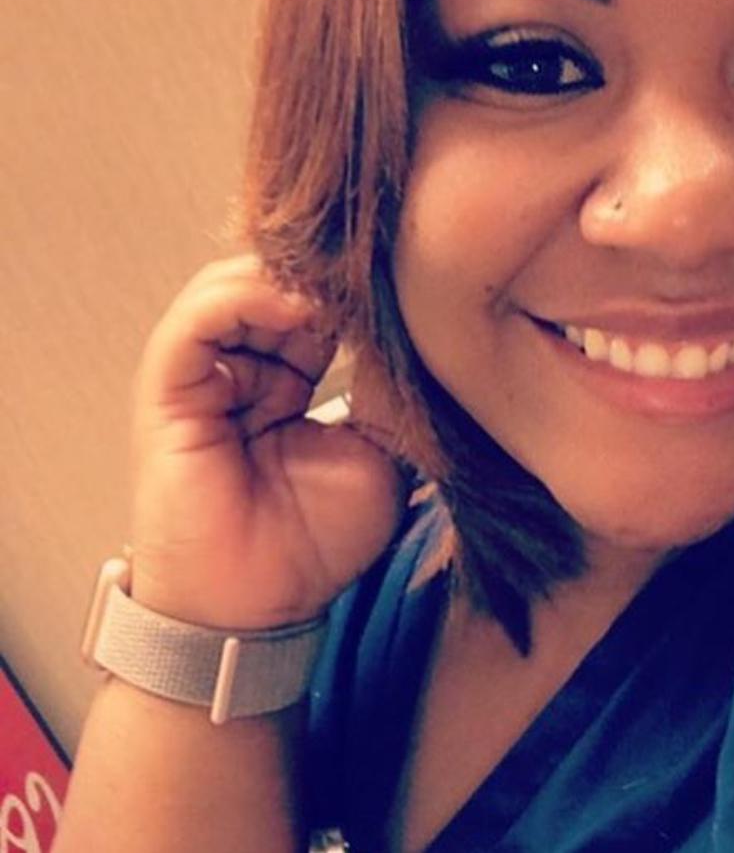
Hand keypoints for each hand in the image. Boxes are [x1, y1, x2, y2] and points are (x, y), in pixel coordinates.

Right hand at [127, 254, 407, 628]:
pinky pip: (196, 321)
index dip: (356, 287)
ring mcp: (204, 375)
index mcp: (289, 377)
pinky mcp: (168, 390)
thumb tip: (416, 323)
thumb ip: (389, 388)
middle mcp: (244, 368)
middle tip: (373, 272)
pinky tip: (296, 306)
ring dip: (290, 279)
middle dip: (324, 274)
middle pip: (276, 283)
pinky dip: (243, 298)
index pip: (318, 302)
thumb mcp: (381, 452)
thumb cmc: (316, 542)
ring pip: (234, 285)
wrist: (257, 611)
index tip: (403, 278)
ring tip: (337, 293)